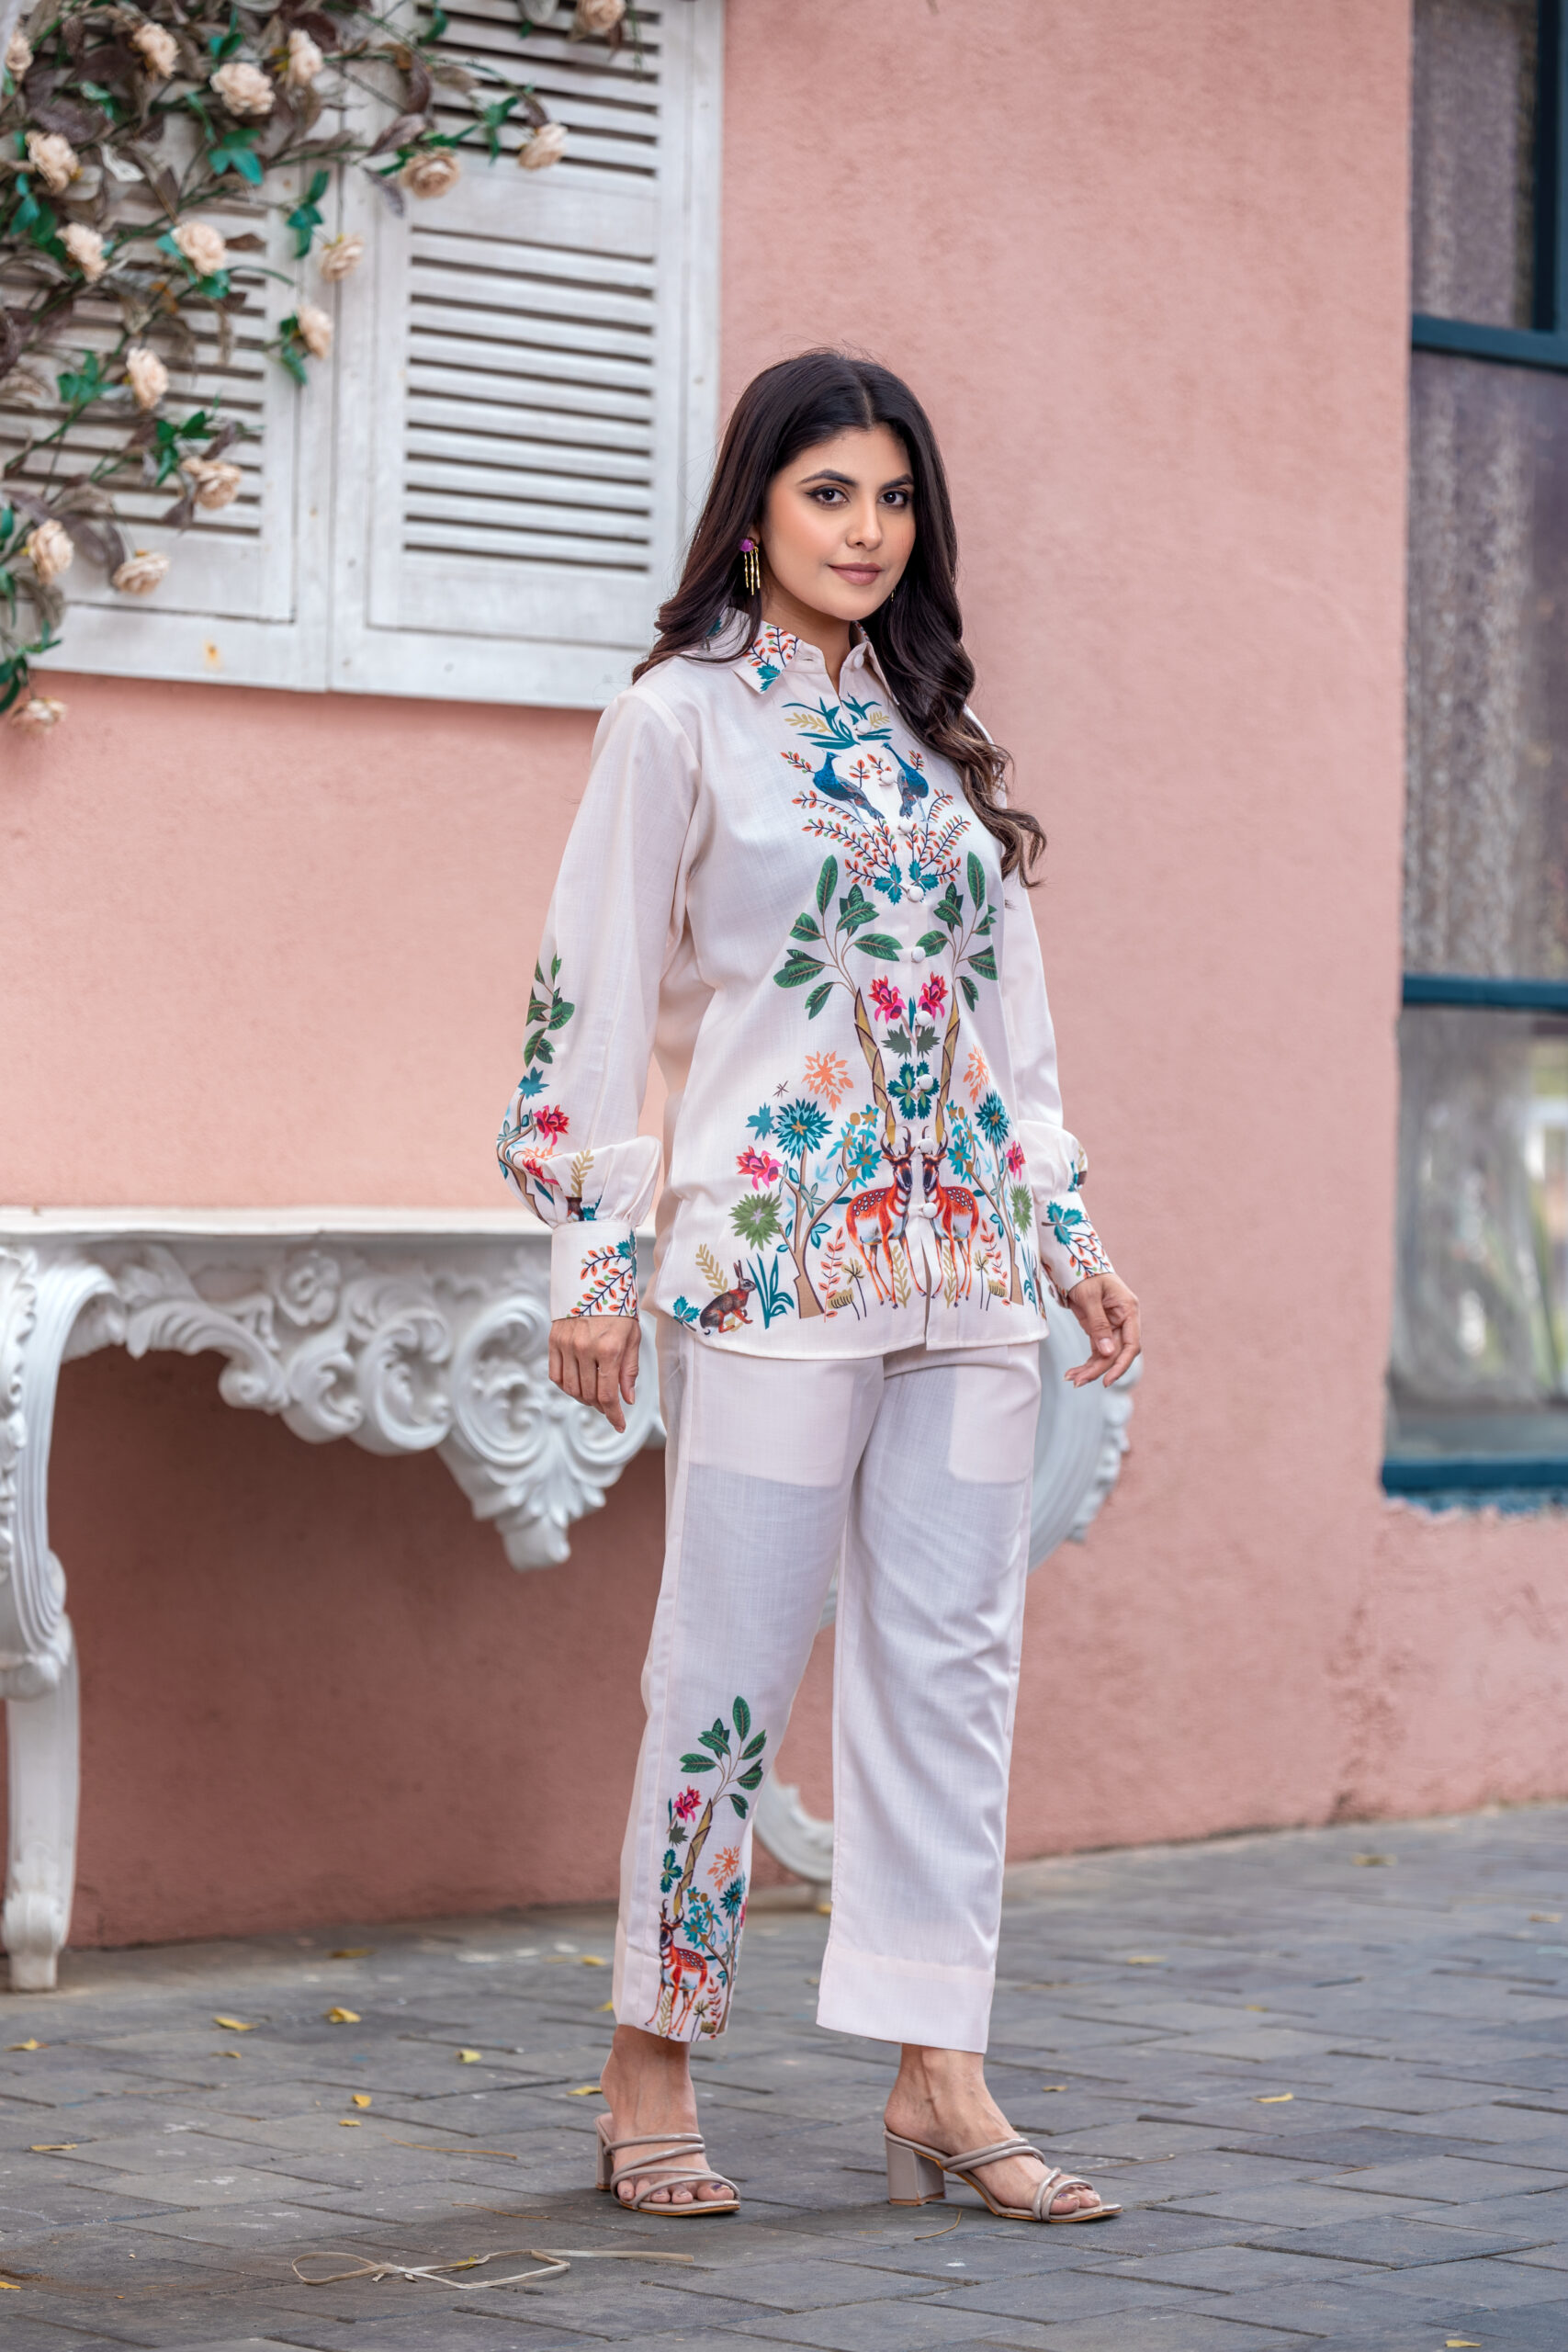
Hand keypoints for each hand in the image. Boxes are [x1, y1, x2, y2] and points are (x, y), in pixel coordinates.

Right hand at [550, 1313, 640, 1433]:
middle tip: (609, 1405)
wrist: (595, 1281)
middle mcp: (585, 1348)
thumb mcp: (632, 1338)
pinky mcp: (554, 1341)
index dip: (613, 1414)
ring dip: (583, 1398)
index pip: (607, 1394)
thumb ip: (629, 1370)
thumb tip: (627, 1399)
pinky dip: (566, 1386)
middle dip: (601, 1406)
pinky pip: (556, 1375)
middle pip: (588, 1394)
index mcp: (609, 1349)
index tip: (619, 1425)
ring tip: (595, 1394)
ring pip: (571, 1388)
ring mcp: (566, 1345)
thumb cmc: (619, 1310)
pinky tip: (578, 1384)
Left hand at [1063, 1273, 1139, 1388]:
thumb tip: (1108, 1353)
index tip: (1107, 1379)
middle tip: (1078, 1382)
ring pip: (1106, 1356)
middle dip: (1099, 1369)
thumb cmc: (1085, 1274)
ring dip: (1090, 1369)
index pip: (1131, 1344)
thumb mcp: (1089, 1297)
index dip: (1121, 1364)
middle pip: (1116, 1353)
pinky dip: (1086, 1363)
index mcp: (1129, 1310)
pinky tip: (1073, 1373)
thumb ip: (1098, 1324)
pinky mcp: (1100, 1330)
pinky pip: (1096, 1352)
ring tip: (1072, 1379)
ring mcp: (1113, 1326)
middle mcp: (1124, 1321)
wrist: (1074, 1263)